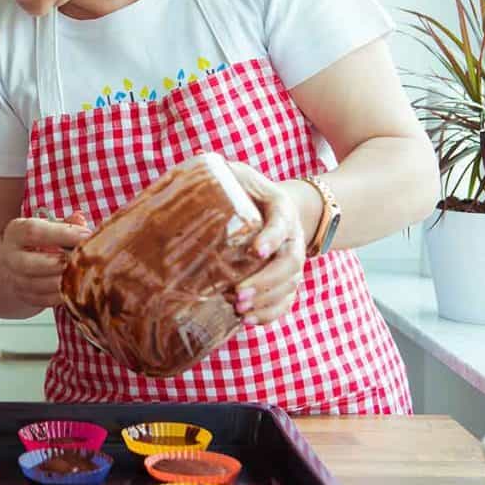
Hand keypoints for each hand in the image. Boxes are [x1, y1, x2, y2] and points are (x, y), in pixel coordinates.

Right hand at [1, 211, 90, 308]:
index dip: (62, 234)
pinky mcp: (25, 297)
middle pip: (29, 263)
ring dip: (62, 282)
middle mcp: (10, 257)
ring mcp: (15, 279)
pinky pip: (43, 300)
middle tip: (83, 261)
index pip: (33, 232)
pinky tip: (76, 290)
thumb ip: (66, 224)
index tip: (87, 236)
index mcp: (15, 232)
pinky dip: (61, 297)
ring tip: (83, 276)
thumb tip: (80, 221)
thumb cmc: (42, 241)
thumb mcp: (50, 226)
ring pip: (37, 285)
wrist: (21, 264)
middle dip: (59, 263)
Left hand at [227, 161, 306, 325]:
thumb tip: (191, 163)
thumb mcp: (237, 174)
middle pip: (289, 263)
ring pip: (290, 286)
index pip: (283, 223)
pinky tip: (248, 321)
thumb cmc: (247, 189)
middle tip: (238, 293)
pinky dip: (271, 314)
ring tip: (239, 309)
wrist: (272, 204)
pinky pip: (286, 301)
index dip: (272, 237)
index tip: (256, 250)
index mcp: (281, 207)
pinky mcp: (286, 279)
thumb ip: (221, 172)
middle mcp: (293, 236)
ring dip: (266, 301)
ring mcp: (292, 260)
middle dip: (266, 281)